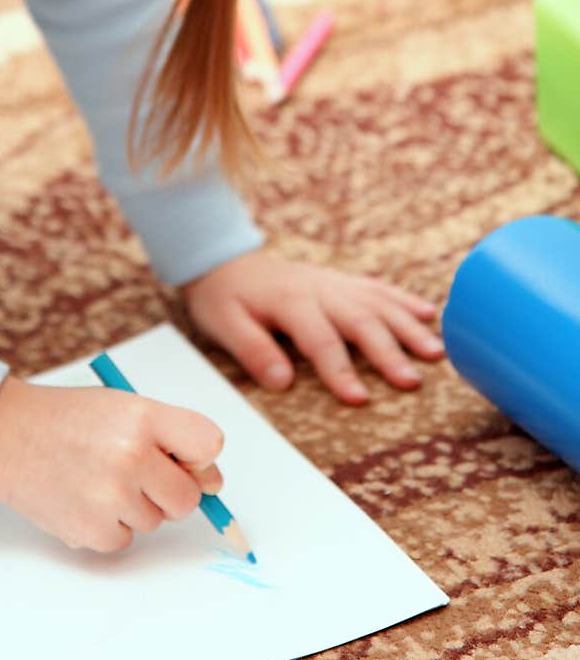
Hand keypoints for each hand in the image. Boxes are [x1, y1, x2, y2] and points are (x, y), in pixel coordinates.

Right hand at [0, 374, 224, 552]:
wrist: (4, 434)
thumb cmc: (67, 419)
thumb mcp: (122, 406)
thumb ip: (169, 436)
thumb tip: (211, 482)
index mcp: (143, 416)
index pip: (209, 444)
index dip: (199, 457)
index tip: (184, 459)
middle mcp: (132, 455)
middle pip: (188, 497)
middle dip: (169, 491)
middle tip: (135, 473)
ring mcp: (111, 496)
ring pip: (155, 521)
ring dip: (135, 508)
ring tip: (97, 478)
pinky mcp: (92, 530)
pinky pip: (125, 541)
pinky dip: (109, 527)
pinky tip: (83, 498)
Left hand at [183, 247, 444, 403]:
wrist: (224, 260)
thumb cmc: (224, 299)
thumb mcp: (224, 324)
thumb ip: (253, 350)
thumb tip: (282, 382)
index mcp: (290, 301)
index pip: (319, 339)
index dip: (339, 370)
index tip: (359, 399)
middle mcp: (319, 289)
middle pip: (359, 319)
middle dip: (388, 351)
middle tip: (412, 382)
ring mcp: (334, 282)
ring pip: (378, 303)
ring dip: (408, 327)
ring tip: (436, 353)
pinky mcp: (342, 281)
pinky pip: (378, 288)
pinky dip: (405, 301)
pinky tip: (431, 315)